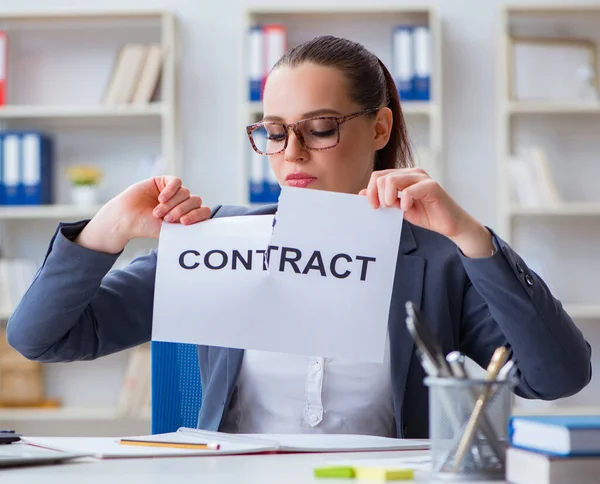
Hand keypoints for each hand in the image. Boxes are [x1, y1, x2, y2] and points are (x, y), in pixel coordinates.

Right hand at [75, 176, 210, 253]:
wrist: (127, 218)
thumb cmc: (147, 227)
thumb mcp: (169, 230)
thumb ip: (186, 227)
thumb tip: (205, 228)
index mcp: (187, 215)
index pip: (203, 212)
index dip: (198, 216)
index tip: (184, 222)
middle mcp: (182, 203)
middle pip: (195, 201)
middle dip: (181, 210)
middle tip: (167, 219)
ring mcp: (174, 192)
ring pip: (185, 193)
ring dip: (171, 203)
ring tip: (157, 212)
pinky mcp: (164, 182)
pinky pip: (176, 182)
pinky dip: (170, 190)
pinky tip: (160, 198)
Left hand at [359, 168, 493, 257]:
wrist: (449, 224)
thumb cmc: (426, 215)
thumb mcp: (399, 208)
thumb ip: (384, 199)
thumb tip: (361, 193)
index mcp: (403, 176)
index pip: (378, 176)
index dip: (371, 192)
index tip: (374, 207)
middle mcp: (412, 173)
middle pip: (382, 177)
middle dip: (377, 195)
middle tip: (385, 208)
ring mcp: (422, 178)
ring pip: (392, 180)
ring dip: (388, 197)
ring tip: (395, 207)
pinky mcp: (431, 186)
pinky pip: (409, 191)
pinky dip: (404, 202)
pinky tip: (407, 209)